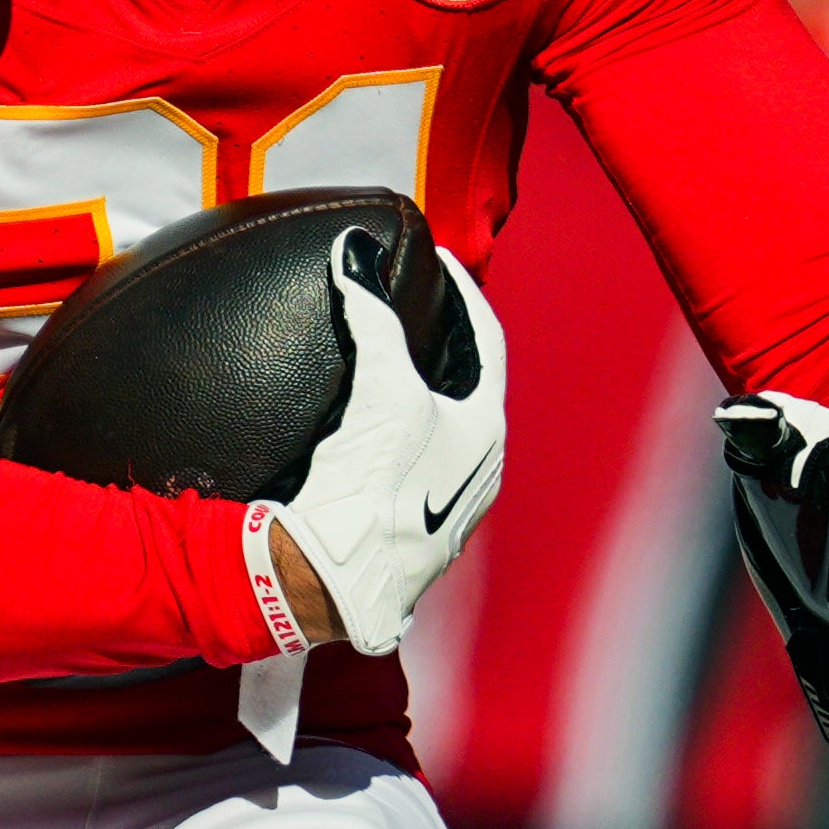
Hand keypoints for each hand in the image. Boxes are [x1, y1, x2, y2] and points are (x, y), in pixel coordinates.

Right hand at [269, 233, 506, 655]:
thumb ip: (372, 317)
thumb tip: (354, 253)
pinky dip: (404, 430)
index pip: (487, 341)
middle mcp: (482, 469)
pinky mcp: (415, 529)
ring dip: (428, 391)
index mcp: (487, 431)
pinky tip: (373, 429)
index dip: (463, 293)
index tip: (441, 261)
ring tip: (397, 360)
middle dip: (448, 344)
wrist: (340, 576)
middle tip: (422, 306)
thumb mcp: (380, 388)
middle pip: (472, 387)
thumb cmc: (377, 484)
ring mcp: (452, 504)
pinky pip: (421, 462)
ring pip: (449, 429)